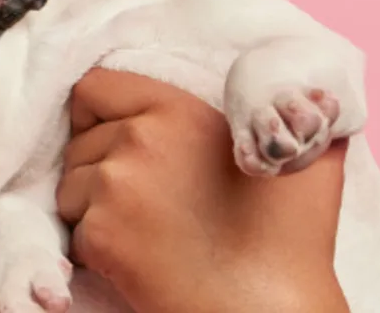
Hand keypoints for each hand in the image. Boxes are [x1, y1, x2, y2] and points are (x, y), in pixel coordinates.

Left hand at [57, 69, 350, 312]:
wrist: (265, 308)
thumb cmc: (290, 242)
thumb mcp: (308, 159)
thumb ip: (296, 115)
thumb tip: (309, 99)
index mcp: (178, 110)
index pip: (95, 89)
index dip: (101, 114)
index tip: (120, 137)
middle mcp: (139, 140)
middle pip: (81, 142)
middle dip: (103, 168)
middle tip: (152, 201)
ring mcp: (114, 188)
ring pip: (71, 186)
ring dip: (95, 207)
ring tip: (150, 229)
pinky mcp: (99, 234)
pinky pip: (75, 230)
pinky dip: (98, 246)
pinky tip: (142, 257)